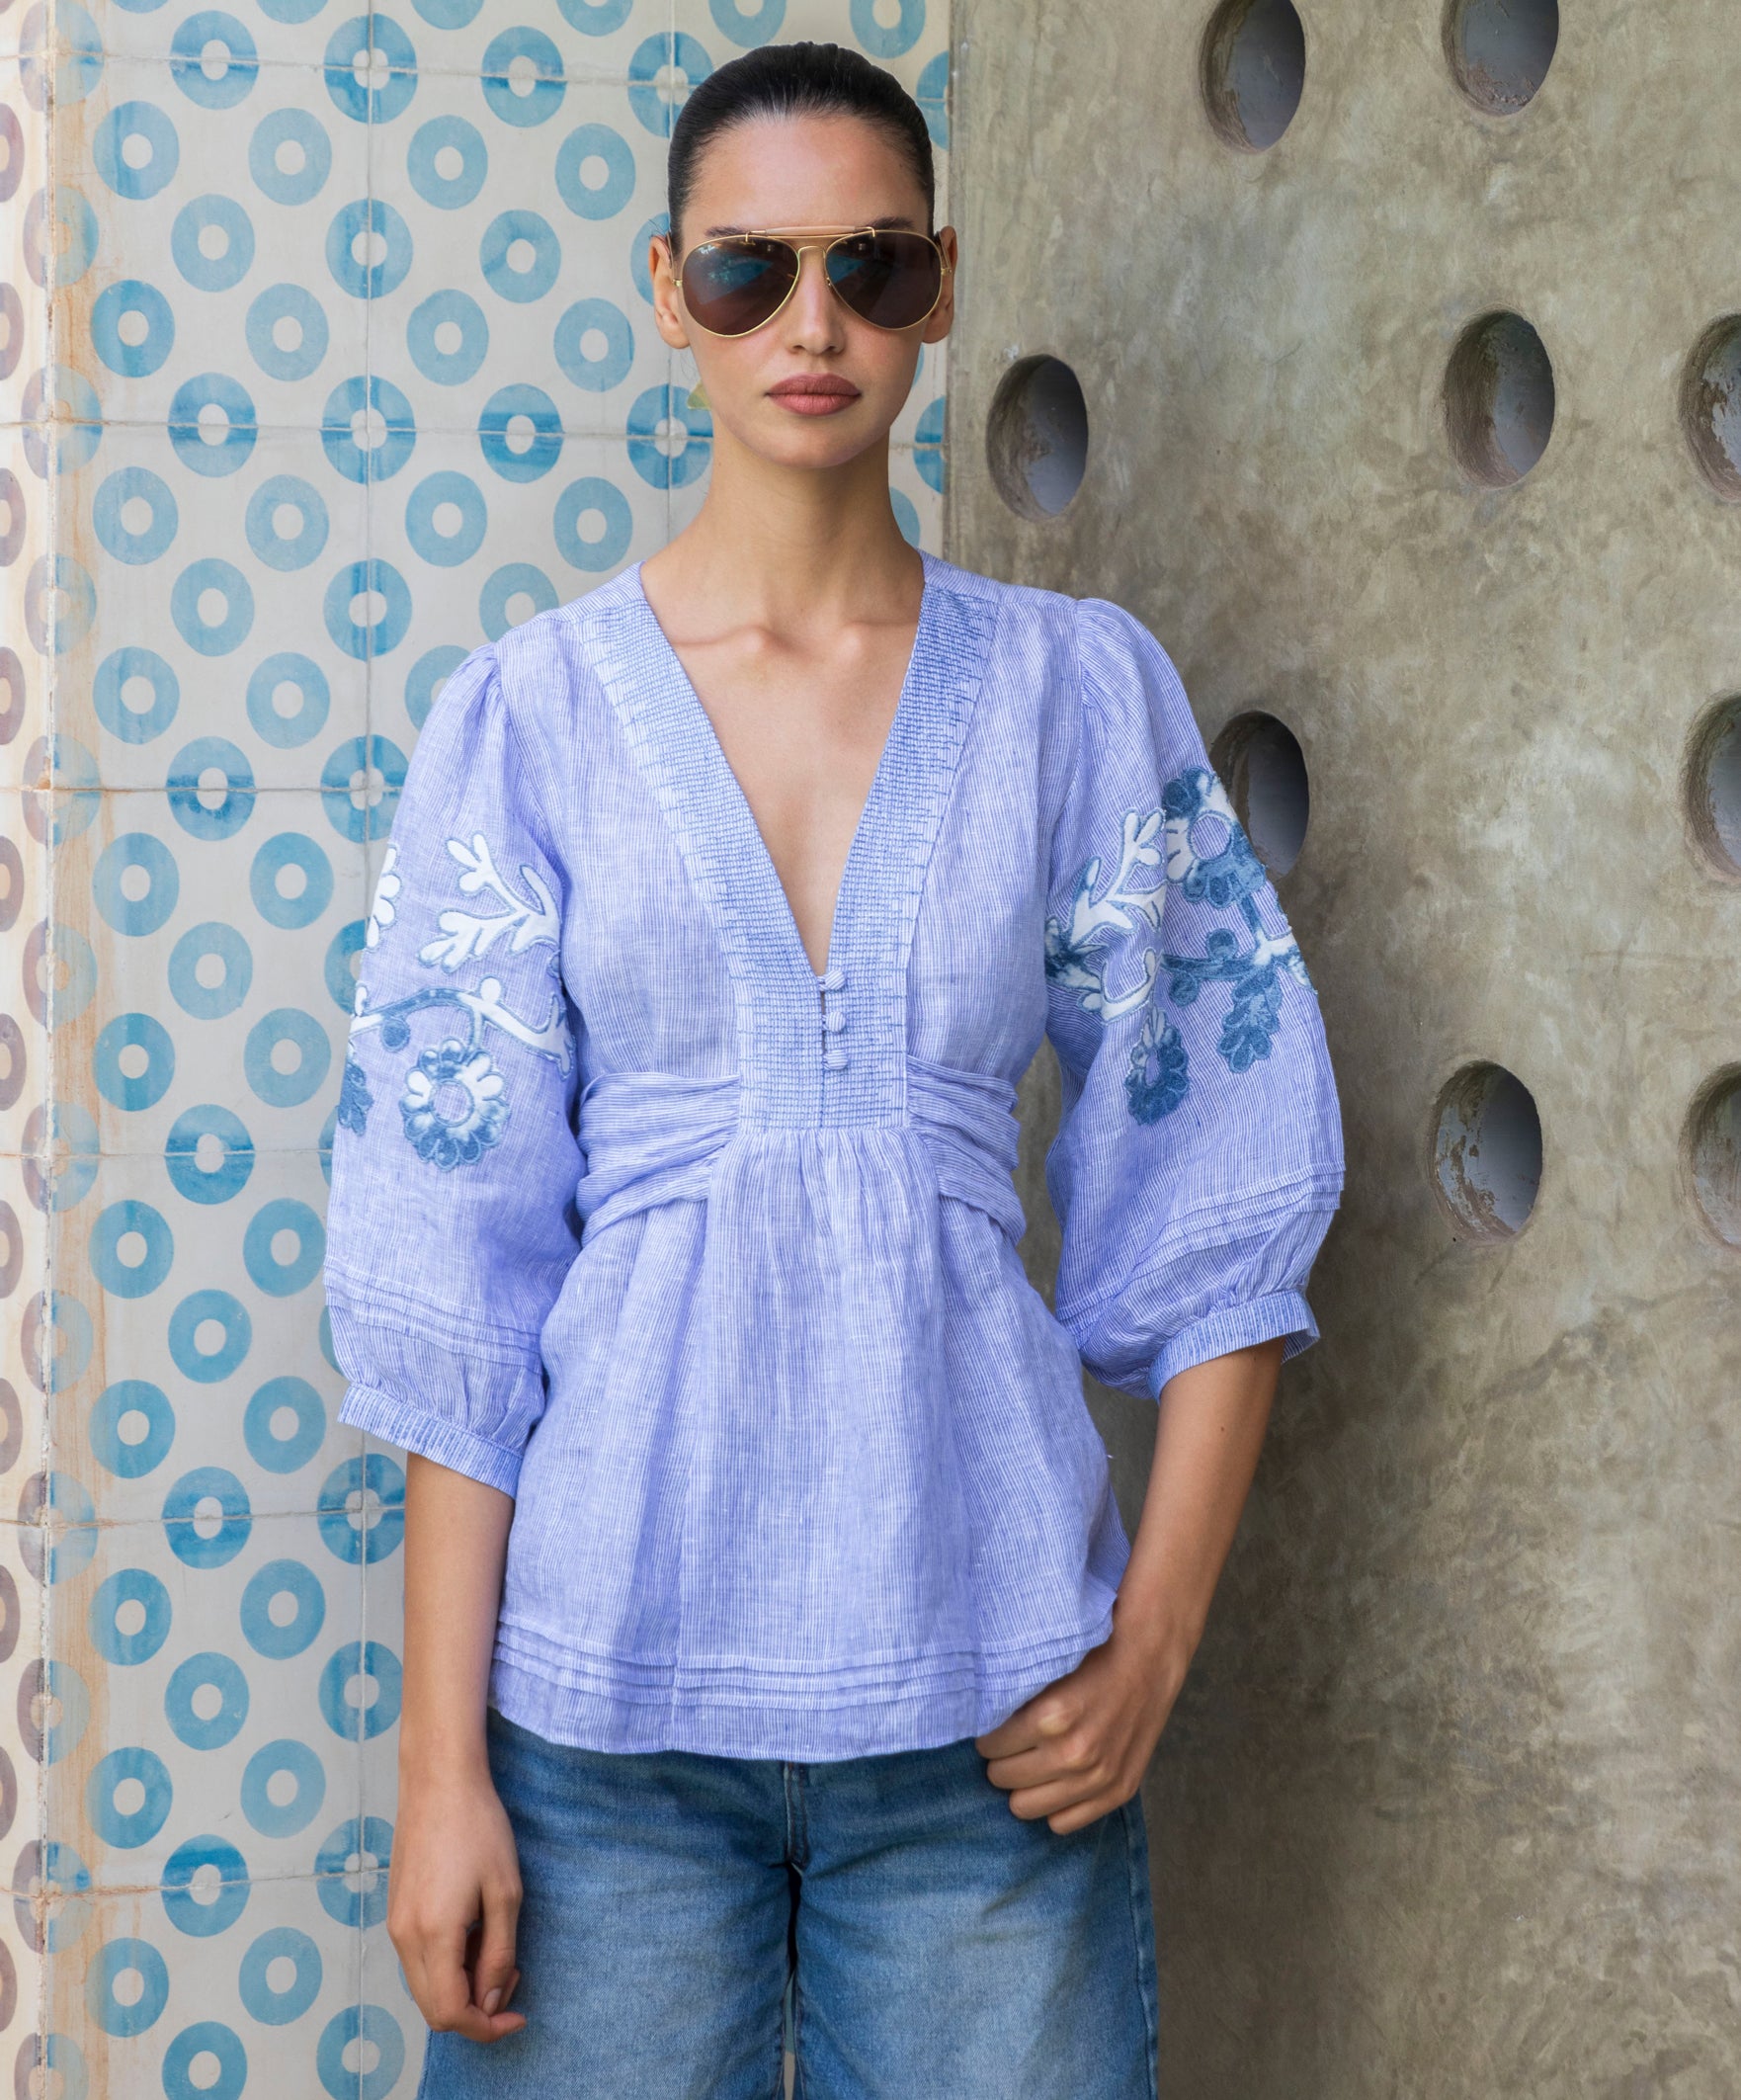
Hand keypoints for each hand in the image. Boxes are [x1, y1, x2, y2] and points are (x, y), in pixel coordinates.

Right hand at [388, 1761, 526, 2042]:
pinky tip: (474, 1934)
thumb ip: (499, 1954)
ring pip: (424, 1986)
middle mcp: (404, 1937)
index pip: (450, 2012)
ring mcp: (395, 1924)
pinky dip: (447, 1965)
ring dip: (461, 1986)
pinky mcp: (396, 1910)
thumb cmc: (479, 1827)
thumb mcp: (505, 1892)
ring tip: (497, 1950)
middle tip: (512, 1977)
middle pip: (432, 2008)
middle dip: (475, 2010)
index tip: (517, 2014)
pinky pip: (418, 1961)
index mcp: (433, 1934)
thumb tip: (492, 2001)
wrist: (439, 1780)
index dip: (486, 2025)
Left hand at [974, 1617, 1188, 1835]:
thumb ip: (1014, 1697)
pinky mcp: (1117, 1792)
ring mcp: (1097, 1779)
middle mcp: (1072, 1754)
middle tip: (1012, 1743)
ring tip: (1031, 1761)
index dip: (988, 1735)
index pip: (989, 1746)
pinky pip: (1061, 1823)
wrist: (1149, 1659)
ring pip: (1024, 1807)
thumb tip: (972, 1719)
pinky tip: (1056, 1779)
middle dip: (1002, 1760)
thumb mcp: (1047, 1667)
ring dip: (1022, 1785)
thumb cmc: (1093, 1656)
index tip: (995, 1726)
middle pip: (1001, 1778)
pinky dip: (1053, 1804)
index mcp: (1050, 1718)